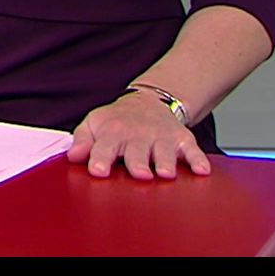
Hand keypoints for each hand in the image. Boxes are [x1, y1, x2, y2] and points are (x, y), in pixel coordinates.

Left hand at [67, 90, 210, 180]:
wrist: (148, 101)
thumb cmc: (117, 120)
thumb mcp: (94, 124)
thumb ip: (83, 141)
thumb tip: (72, 156)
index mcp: (113, 132)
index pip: (104, 147)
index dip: (100, 159)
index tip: (98, 171)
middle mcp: (138, 135)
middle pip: (137, 151)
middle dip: (138, 162)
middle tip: (140, 174)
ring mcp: (161, 137)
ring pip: (164, 151)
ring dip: (165, 162)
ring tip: (166, 173)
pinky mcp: (182, 140)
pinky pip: (192, 150)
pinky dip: (198, 159)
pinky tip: (202, 170)